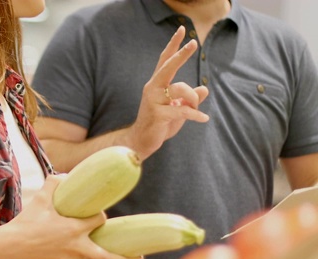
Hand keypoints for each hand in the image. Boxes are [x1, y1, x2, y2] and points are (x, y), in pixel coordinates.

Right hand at [7, 175, 144, 258]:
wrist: (12, 245)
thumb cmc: (27, 221)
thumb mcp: (41, 197)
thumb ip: (55, 183)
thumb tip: (66, 174)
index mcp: (72, 228)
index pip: (98, 222)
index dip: (103, 218)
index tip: (102, 216)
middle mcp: (74, 247)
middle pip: (107, 257)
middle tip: (140, 257)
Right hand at [126, 26, 209, 159]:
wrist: (142, 141)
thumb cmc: (160, 124)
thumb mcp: (178, 109)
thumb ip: (190, 98)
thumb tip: (205, 88)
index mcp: (156, 84)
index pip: (165, 60)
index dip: (173, 45)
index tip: (182, 29)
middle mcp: (152, 88)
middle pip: (168, 66)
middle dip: (181, 54)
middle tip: (194, 43)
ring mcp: (154, 100)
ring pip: (182, 90)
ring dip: (194, 100)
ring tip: (197, 111)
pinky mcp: (158, 114)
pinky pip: (183, 110)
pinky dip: (196, 114)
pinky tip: (203, 119)